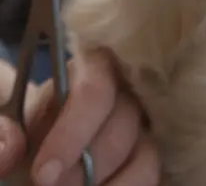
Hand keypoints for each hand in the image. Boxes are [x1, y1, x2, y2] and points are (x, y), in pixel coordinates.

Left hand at [0, 50, 159, 184]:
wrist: (37, 141)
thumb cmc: (22, 120)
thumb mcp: (5, 112)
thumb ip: (1, 126)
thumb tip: (9, 150)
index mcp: (89, 69)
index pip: (95, 90)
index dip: (73, 133)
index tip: (43, 174)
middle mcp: (124, 92)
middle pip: (124, 125)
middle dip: (86, 168)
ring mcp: (140, 126)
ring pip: (146, 155)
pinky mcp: (145, 155)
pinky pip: (151, 176)